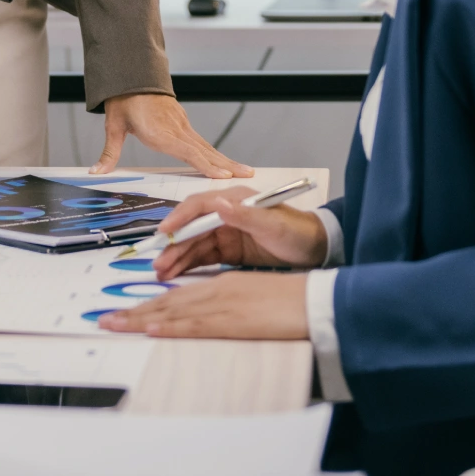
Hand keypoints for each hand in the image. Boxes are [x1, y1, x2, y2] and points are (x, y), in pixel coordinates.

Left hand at [92, 93, 253, 178]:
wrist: (130, 75)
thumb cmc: (122, 101)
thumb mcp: (113, 125)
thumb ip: (108, 152)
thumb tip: (96, 172)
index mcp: (159, 131)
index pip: (186, 151)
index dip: (204, 164)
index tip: (222, 175)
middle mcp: (175, 128)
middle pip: (204, 150)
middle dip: (226, 165)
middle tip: (246, 176)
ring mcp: (181, 124)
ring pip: (207, 146)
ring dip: (226, 160)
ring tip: (244, 172)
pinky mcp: (182, 122)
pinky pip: (202, 141)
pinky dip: (216, 153)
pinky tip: (224, 162)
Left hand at [97, 271, 307, 339]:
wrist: (319, 301)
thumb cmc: (292, 303)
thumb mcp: (254, 301)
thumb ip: (230, 308)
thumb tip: (211, 320)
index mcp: (222, 287)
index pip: (178, 296)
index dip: (149, 306)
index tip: (125, 316)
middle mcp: (217, 291)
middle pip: (168, 301)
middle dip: (134, 312)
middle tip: (105, 321)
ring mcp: (223, 304)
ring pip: (174, 310)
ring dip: (140, 318)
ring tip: (113, 324)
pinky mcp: (233, 319)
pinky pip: (196, 323)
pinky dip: (171, 325)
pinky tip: (151, 328)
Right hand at [150, 191, 329, 278]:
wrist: (316, 250)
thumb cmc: (297, 232)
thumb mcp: (273, 224)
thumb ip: (245, 215)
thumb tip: (218, 203)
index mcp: (234, 200)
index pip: (199, 206)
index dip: (179, 218)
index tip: (164, 232)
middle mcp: (225, 214)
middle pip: (192, 228)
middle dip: (173, 245)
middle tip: (158, 263)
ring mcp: (225, 233)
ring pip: (193, 245)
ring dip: (177, 257)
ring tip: (161, 273)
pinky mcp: (228, 251)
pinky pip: (203, 257)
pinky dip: (188, 265)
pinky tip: (175, 275)